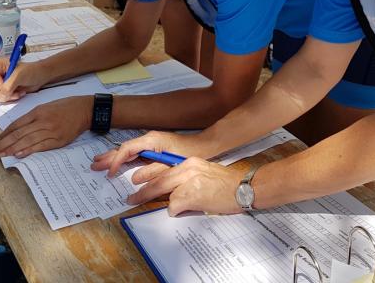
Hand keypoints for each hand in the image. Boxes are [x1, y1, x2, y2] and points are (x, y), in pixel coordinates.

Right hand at [0, 59, 44, 101]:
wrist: (41, 77)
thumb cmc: (32, 71)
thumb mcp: (19, 76)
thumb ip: (9, 85)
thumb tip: (1, 96)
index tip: (2, 84)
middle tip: (8, 90)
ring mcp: (0, 82)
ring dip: (7, 95)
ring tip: (17, 91)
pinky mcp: (5, 90)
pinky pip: (2, 98)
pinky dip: (11, 98)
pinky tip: (19, 93)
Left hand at [0, 95, 92, 158]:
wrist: (85, 110)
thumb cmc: (65, 107)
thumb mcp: (46, 107)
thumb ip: (33, 117)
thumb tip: (18, 130)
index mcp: (38, 111)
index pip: (16, 125)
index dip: (4, 134)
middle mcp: (42, 121)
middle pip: (18, 134)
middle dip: (2, 144)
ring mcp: (51, 131)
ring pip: (27, 141)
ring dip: (12, 150)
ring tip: (1, 156)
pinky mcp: (58, 140)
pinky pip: (41, 146)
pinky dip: (29, 151)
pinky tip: (19, 155)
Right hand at [91, 130, 217, 176]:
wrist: (205, 144)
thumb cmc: (190, 152)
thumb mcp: (171, 164)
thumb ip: (153, 171)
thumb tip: (135, 179)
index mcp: (151, 140)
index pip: (127, 149)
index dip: (116, 161)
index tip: (110, 173)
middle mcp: (149, 139)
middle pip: (124, 148)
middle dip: (109, 156)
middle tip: (94, 164)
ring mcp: (151, 142)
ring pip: (128, 150)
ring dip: (114, 156)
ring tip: (99, 162)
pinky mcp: (154, 147)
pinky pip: (135, 152)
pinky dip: (124, 157)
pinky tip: (118, 162)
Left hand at [127, 157, 242, 215]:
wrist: (243, 188)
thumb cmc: (227, 184)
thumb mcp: (204, 173)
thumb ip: (187, 177)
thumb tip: (172, 190)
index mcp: (190, 162)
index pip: (163, 169)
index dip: (149, 176)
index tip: (137, 181)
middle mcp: (187, 169)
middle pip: (158, 181)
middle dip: (142, 191)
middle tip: (131, 198)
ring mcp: (188, 182)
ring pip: (165, 195)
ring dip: (162, 202)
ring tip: (157, 204)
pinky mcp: (190, 196)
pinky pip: (174, 207)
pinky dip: (178, 211)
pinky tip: (190, 209)